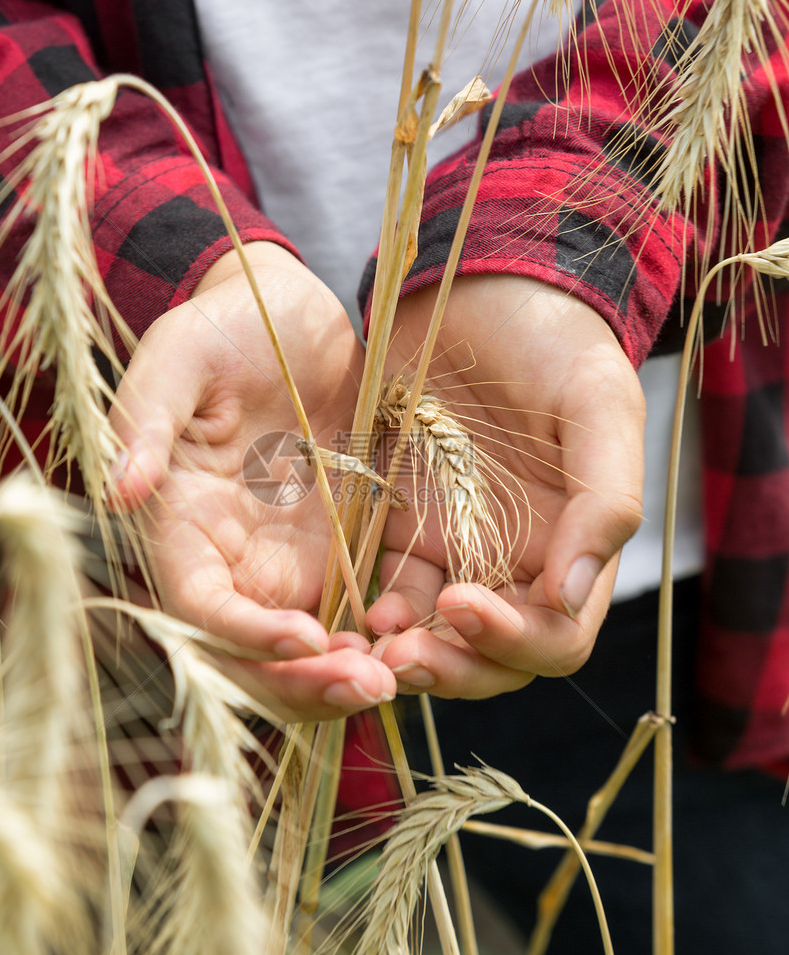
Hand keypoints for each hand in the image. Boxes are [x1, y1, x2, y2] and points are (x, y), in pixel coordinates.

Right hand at [108, 242, 395, 719]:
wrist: (288, 314)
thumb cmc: (220, 327)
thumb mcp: (178, 357)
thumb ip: (147, 419)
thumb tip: (118, 489)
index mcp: (180, 527)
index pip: (200, 609)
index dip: (246, 637)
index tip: (306, 637)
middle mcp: (232, 562)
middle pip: (255, 657)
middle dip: (305, 683)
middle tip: (369, 684)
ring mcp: (289, 563)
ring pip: (310, 651)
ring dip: (347, 675)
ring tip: (401, 675)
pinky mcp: (341, 551)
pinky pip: (360, 614)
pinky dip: (384, 638)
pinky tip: (425, 637)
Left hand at [366, 274, 644, 697]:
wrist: (481, 286)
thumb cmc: (553, 339)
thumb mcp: (597, 402)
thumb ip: (604, 499)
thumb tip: (572, 596)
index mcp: (572, 548)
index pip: (554, 638)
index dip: (514, 640)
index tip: (463, 602)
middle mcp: (512, 564)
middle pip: (490, 660)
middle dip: (452, 668)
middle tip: (403, 655)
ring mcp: (450, 550)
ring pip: (432, 638)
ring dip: (404, 652)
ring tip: (367, 641)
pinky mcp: (395, 526)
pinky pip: (382, 590)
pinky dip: (368, 611)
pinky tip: (349, 604)